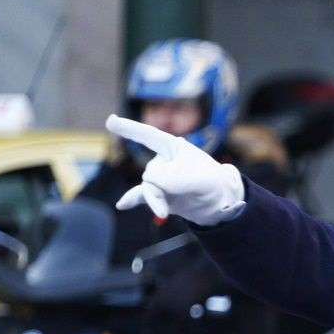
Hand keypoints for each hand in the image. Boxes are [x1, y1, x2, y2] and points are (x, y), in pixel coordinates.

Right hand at [105, 115, 244, 224]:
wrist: (221, 204)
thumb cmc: (215, 183)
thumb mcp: (200, 179)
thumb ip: (174, 178)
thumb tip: (149, 180)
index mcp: (173, 148)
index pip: (148, 135)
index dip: (130, 128)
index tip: (111, 120)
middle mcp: (163, 162)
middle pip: (150, 173)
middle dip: (161, 186)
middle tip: (184, 191)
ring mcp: (160, 179)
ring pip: (148, 189)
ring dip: (155, 201)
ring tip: (163, 213)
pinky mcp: (160, 195)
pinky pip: (141, 196)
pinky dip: (131, 200)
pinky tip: (123, 205)